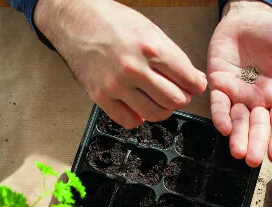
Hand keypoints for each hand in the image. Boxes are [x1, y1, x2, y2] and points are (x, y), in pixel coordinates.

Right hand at [35, 0, 206, 128]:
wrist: (76, 20)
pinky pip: (130, 121)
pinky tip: (138, 105)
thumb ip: (174, 57)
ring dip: (162, 109)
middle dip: (181, 97)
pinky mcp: (101, 96)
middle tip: (176, 92)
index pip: (189, 80)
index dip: (196, 85)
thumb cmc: (113, 22)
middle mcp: (134, 68)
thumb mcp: (151, 31)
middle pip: (175, 100)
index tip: (194, 86)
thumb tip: (195, 80)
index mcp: (150, 48)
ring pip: (155, 114)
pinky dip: (139, 117)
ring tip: (158, 99)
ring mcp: (116, 85)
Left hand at [207, 0, 271, 166]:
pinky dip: (220, 116)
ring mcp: (237, 95)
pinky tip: (223, 128)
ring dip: (237, 137)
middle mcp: (257, 100)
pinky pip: (219, 104)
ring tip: (238, 153)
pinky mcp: (218, 85)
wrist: (246, 18)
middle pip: (258, 127)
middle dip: (255, 144)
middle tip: (253, 161)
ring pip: (238, 121)